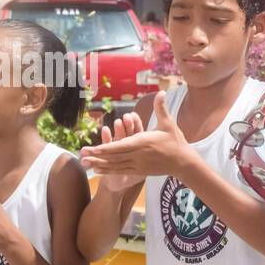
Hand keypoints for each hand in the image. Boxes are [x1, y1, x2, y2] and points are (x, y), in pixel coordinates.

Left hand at [79, 93, 195, 181]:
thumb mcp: (168, 124)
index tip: (92, 148)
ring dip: (99, 164)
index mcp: (143, 142)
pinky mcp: (140, 171)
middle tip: (81, 155)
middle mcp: (138, 155)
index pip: (120, 146)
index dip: (105, 148)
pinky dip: (109, 171)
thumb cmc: (176, 141)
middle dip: (96, 156)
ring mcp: (139, 165)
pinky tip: (97, 170)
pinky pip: (121, 171)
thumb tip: (162, 92)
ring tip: (84, 163)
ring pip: (115, 165)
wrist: (183, 162)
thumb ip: (161, 108)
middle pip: (114, 157)